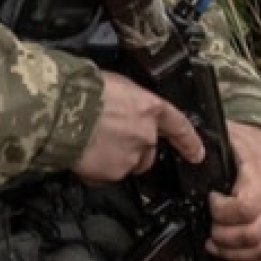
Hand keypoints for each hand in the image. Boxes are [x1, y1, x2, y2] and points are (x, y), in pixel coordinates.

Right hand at [72, 71, 205, 183]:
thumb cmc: (83, 89)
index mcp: (149, 108)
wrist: (63, 109)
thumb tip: (125, 108)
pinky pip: (105, 175)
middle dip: (133, 150)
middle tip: (109, 138)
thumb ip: (130, 102)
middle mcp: (145, 135)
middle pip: (148, 151)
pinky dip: (96, 169)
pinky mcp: (111, 174)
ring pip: (127, 164)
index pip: (179, 126)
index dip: (189, 142)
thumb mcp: (117, 85)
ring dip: (114, 158)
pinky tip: (83, 154)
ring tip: (92, 143)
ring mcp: (130, 157)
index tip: (197, 153)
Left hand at [207, 121, 260, 260]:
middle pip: (253, 234)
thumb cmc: (241, 144)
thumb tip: (184, 152)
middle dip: (223, 236)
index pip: (247, 207)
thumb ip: (205, 146)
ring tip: (215, 243)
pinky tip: (230, 253)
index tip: (210, 201)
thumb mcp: (225, 136)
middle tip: (210, 227)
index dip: (223, 211)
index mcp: (260, 174)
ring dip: (233, 253)